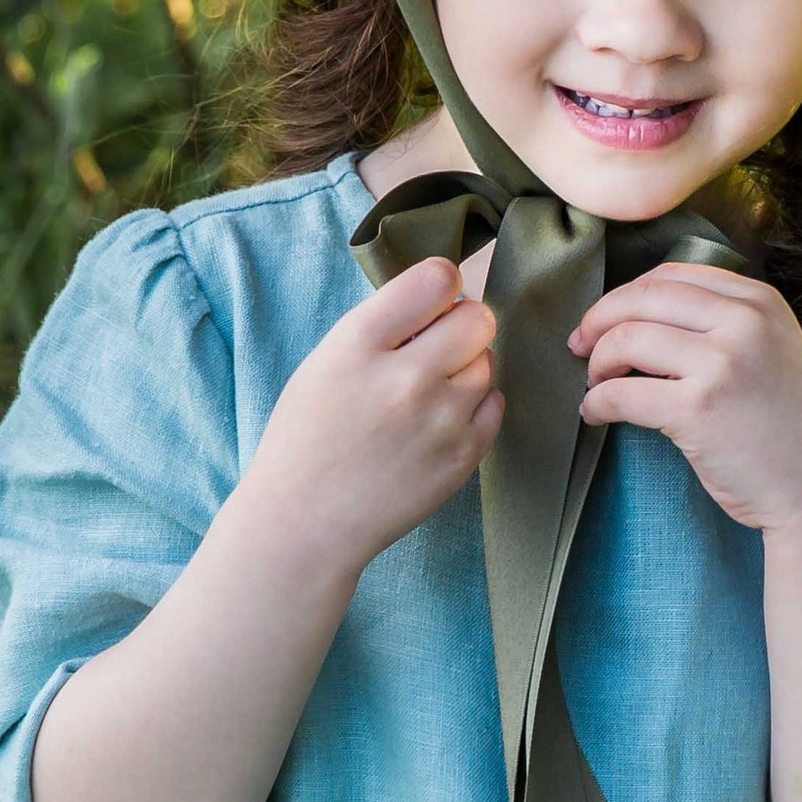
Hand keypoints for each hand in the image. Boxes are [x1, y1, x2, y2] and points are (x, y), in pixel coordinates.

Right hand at [245, 256, 501, 578]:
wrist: (305, 521)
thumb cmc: (308, 438)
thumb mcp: (325, 362)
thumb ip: (383, 326)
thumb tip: (441, 298)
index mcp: (359, 344)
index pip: (436, 279)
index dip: (441, 285)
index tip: (433, 301)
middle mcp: (405, 377)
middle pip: (477, 318)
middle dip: (462, 325)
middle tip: (438, 347)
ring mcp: (440, 420)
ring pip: (487, 362)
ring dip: (466, 368)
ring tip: (429, 393)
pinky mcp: (462, 457)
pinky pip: (495, 404)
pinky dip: (475, 406)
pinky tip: (440, 420)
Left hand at [571, 264, 801, 540]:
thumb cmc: (790, 430)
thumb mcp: (773, 351)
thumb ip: (725, 324)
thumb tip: (641, 314)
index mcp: (760, 301)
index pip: (671, 275)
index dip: (625, 295)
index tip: (603, 320)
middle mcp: (745, 321)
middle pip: (641, 298)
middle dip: (598, 320)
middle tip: (580, 347)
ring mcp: (723, 363)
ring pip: (625, 339)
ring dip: (596, 364)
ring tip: (595, 386)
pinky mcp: (699, 409)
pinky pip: (622, 393)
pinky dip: (596, 403)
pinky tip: (595, 415)